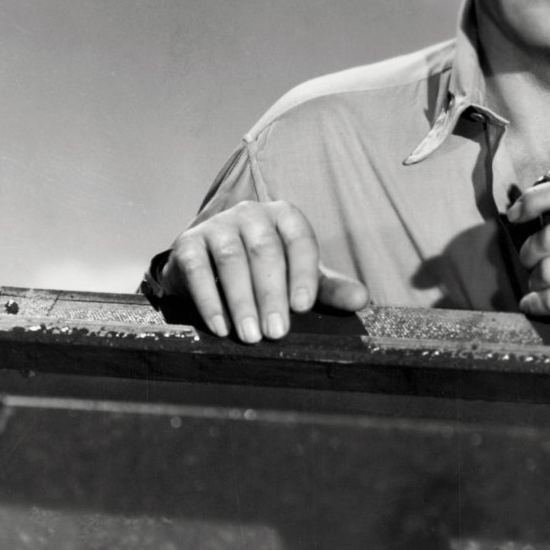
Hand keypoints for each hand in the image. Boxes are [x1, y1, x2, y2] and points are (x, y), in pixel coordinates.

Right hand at [159, 199, 369, 341]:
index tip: (302, 307)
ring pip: (232, 259)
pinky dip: (209, 300)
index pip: (299, 239)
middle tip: (276, 333)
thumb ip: (330, 289)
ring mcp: (217, 225)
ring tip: (250, 336)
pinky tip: (220, 327)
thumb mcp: (299, 277)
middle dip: (271, 294)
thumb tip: (361, 300)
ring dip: (242, 300)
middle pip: (265, 250)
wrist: (209, 266)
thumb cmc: (264, 271)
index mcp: (285, 216)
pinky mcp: (187, 244)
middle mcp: (251, 213)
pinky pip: (197, 269)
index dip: (302, 273)